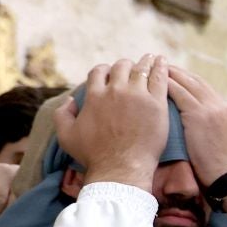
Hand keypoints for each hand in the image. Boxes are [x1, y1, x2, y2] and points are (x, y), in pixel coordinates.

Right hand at [57, 55, 169, 187]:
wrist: (120, 168)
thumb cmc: (93, 155)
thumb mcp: (66, 135)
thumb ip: (63, 114)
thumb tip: (70, 100)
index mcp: (95, 95)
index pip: (99, 71)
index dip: (105, 70)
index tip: (111, 73)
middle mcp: (115, 91)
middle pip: (121, 66)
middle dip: (126, 65)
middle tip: (133, 68)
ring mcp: (137, 95)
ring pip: (141, 69)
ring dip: (145, 62)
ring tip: (151, 58)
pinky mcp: (156, 104)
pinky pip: (160, 78)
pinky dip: (161, 68)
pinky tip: (163, 62)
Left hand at [165, 65, 226, 189]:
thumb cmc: (221, 169)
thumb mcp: (221, 142)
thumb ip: (210, 128)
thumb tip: (196, 128)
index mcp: (225, 110)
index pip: (203, 86)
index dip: (187, 79)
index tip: (174, 75)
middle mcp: (218, 104)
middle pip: (194, 80)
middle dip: (177, 71)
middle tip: (159, 66)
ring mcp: (210, 108)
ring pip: (186, 82)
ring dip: (169, 74)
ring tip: (152, 70)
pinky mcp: (198, 115)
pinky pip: (179, 93)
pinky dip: (167, 85)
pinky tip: (153, 83)